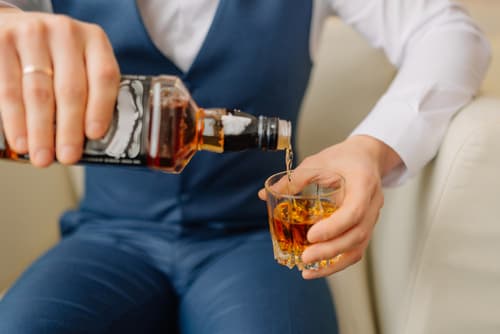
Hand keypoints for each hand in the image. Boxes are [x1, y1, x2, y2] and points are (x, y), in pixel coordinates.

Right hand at [0, 8, 119, 165]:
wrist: (22, 28)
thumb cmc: (60, 58)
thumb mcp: (83, 64)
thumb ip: (91, 92)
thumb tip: (90, 140)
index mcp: (95, 40)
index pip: (103, 77)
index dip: (100, 108)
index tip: (95, 135)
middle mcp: (65, 33)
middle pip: (70, 89)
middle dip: (69, 129)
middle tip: (68, 157)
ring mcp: (32, 35)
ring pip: (39, 93)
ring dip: (41, 131)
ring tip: (43, 158)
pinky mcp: (2, 42)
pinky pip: (9, 89)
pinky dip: (16, 121)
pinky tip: (22, 142)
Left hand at [259, 135, 401, 278]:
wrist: (366, 157)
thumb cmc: (343, 158)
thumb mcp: (318, 161)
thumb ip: (294, 179)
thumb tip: (265, 195)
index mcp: (363, 184)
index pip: (354, 211)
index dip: (334, 227)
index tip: (312, 235)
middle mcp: (372, 204)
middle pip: (357, 235)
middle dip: (329, 250)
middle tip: (305, 257)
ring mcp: (372, 218)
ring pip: (358, 247)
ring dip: (334, 263)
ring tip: (308, 270)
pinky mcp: (365, 227)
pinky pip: (355, 249)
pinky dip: (337, 262)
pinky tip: (318, 268)